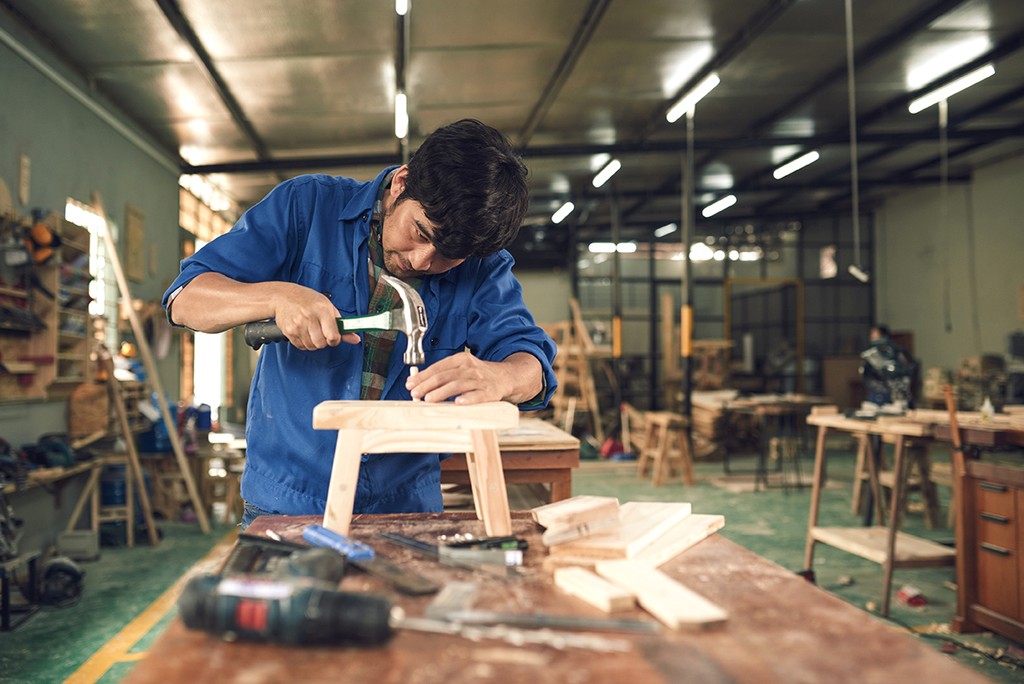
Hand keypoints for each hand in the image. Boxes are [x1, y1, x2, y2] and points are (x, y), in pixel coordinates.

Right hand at [273, 285, 359, 350]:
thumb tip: (355, 339)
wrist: (283, 296)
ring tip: (312, 331)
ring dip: (314, 343)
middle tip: (322, 333)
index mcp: (322, 310)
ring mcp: (298, 325)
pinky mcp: (289, 331)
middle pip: (322, 344)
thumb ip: (341, 324)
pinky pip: (301, 346)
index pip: (333, 336)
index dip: (335, 340)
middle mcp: (310, 317)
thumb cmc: (307, 300)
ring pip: (312, 347)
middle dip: (324, 341)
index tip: (334, 337)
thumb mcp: (327, 306)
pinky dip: (304, 343)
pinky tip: (304, 333)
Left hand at [406, 350, 541, 404]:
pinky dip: (467, 399)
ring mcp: (480, 379)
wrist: (507, 377)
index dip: (422, 376)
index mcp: (461, 360)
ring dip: (441, 392)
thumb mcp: (463, 368)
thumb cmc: (480, 375)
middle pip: (444, 376)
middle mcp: (469, 367)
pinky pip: (477, 395)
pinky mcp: (490, 392)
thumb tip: (418, 384)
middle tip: (415, 394)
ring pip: (457, 385)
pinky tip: (458, 403)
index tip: (410, 385)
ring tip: (429, 399)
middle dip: (427, 385)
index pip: (437, 367)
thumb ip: (444, 374)